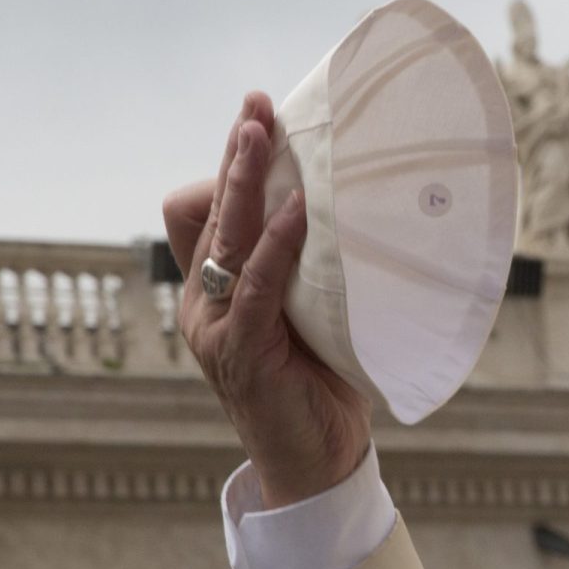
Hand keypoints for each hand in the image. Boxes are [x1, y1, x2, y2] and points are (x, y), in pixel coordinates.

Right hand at [166, 93, 371, 508]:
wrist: (317, 462)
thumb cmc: (323, 386)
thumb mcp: (317, 315)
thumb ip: (318, 273)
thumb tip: (363, 216)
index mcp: (219, 290)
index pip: (209, 211)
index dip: (229, 164)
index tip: (259, 118)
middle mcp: (205, 302)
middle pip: (211, 210)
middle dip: (235, 154)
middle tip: (257, 107)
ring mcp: (216, 326)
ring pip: (224, 238)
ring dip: (244, 183)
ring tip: (265, 138)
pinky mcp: (241, 351)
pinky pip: (253, 286)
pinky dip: (274, 246)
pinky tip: (296, 213)